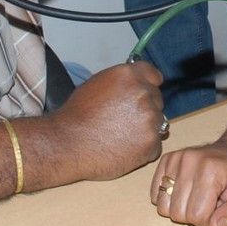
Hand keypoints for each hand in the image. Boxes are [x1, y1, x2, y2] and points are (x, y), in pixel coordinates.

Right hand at [50, 61, 164, 180]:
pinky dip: (144, 148)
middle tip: (126, 120)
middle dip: (146, 107)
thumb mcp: (98, 84)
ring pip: (158, 122)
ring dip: (146, 128)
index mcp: (130, 75)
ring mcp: (151, 119)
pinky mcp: (151, 143)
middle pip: (157, 99)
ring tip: (123, 136)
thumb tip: (134, 83)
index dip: (148, 86)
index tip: (143, 94)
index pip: (155, 76)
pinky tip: (125, 150)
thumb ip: (122, 82)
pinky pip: (155, 145)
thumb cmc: (77, 113)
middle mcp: (144, 93)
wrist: (68, 144)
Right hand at [150, 142, 226, 225]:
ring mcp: (175, 159)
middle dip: (195, 216)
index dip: (210, 221)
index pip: (196, 215)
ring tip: (199, 197)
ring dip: (181, 209)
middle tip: (210, 203)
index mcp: (210, 170)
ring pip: (163, 207)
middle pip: (177, 213)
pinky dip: (169, 200)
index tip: (221, 208)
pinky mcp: (166, 160)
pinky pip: (156, 195)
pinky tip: (186, 191)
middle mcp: (188, 161)